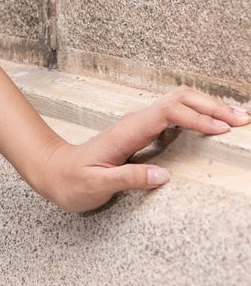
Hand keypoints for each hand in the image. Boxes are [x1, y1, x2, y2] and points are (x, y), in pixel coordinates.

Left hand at [32, 85, 249, 214]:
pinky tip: (215, 124)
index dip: (197, 118)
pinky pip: (175, 114)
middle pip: (179, 99)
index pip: (168, 113)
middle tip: (243, 120)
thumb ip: (127, 179)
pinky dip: (199, 114)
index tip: (222, 130)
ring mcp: (140, 123)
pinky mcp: (143, 131)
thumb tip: (163, 176)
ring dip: (209, 107)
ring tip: (237, 118)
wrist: (54, 172)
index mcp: (127, 131)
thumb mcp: (96, 186)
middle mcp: (136, 121)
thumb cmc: (73, 181)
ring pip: (179, 102)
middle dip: (212, 106)